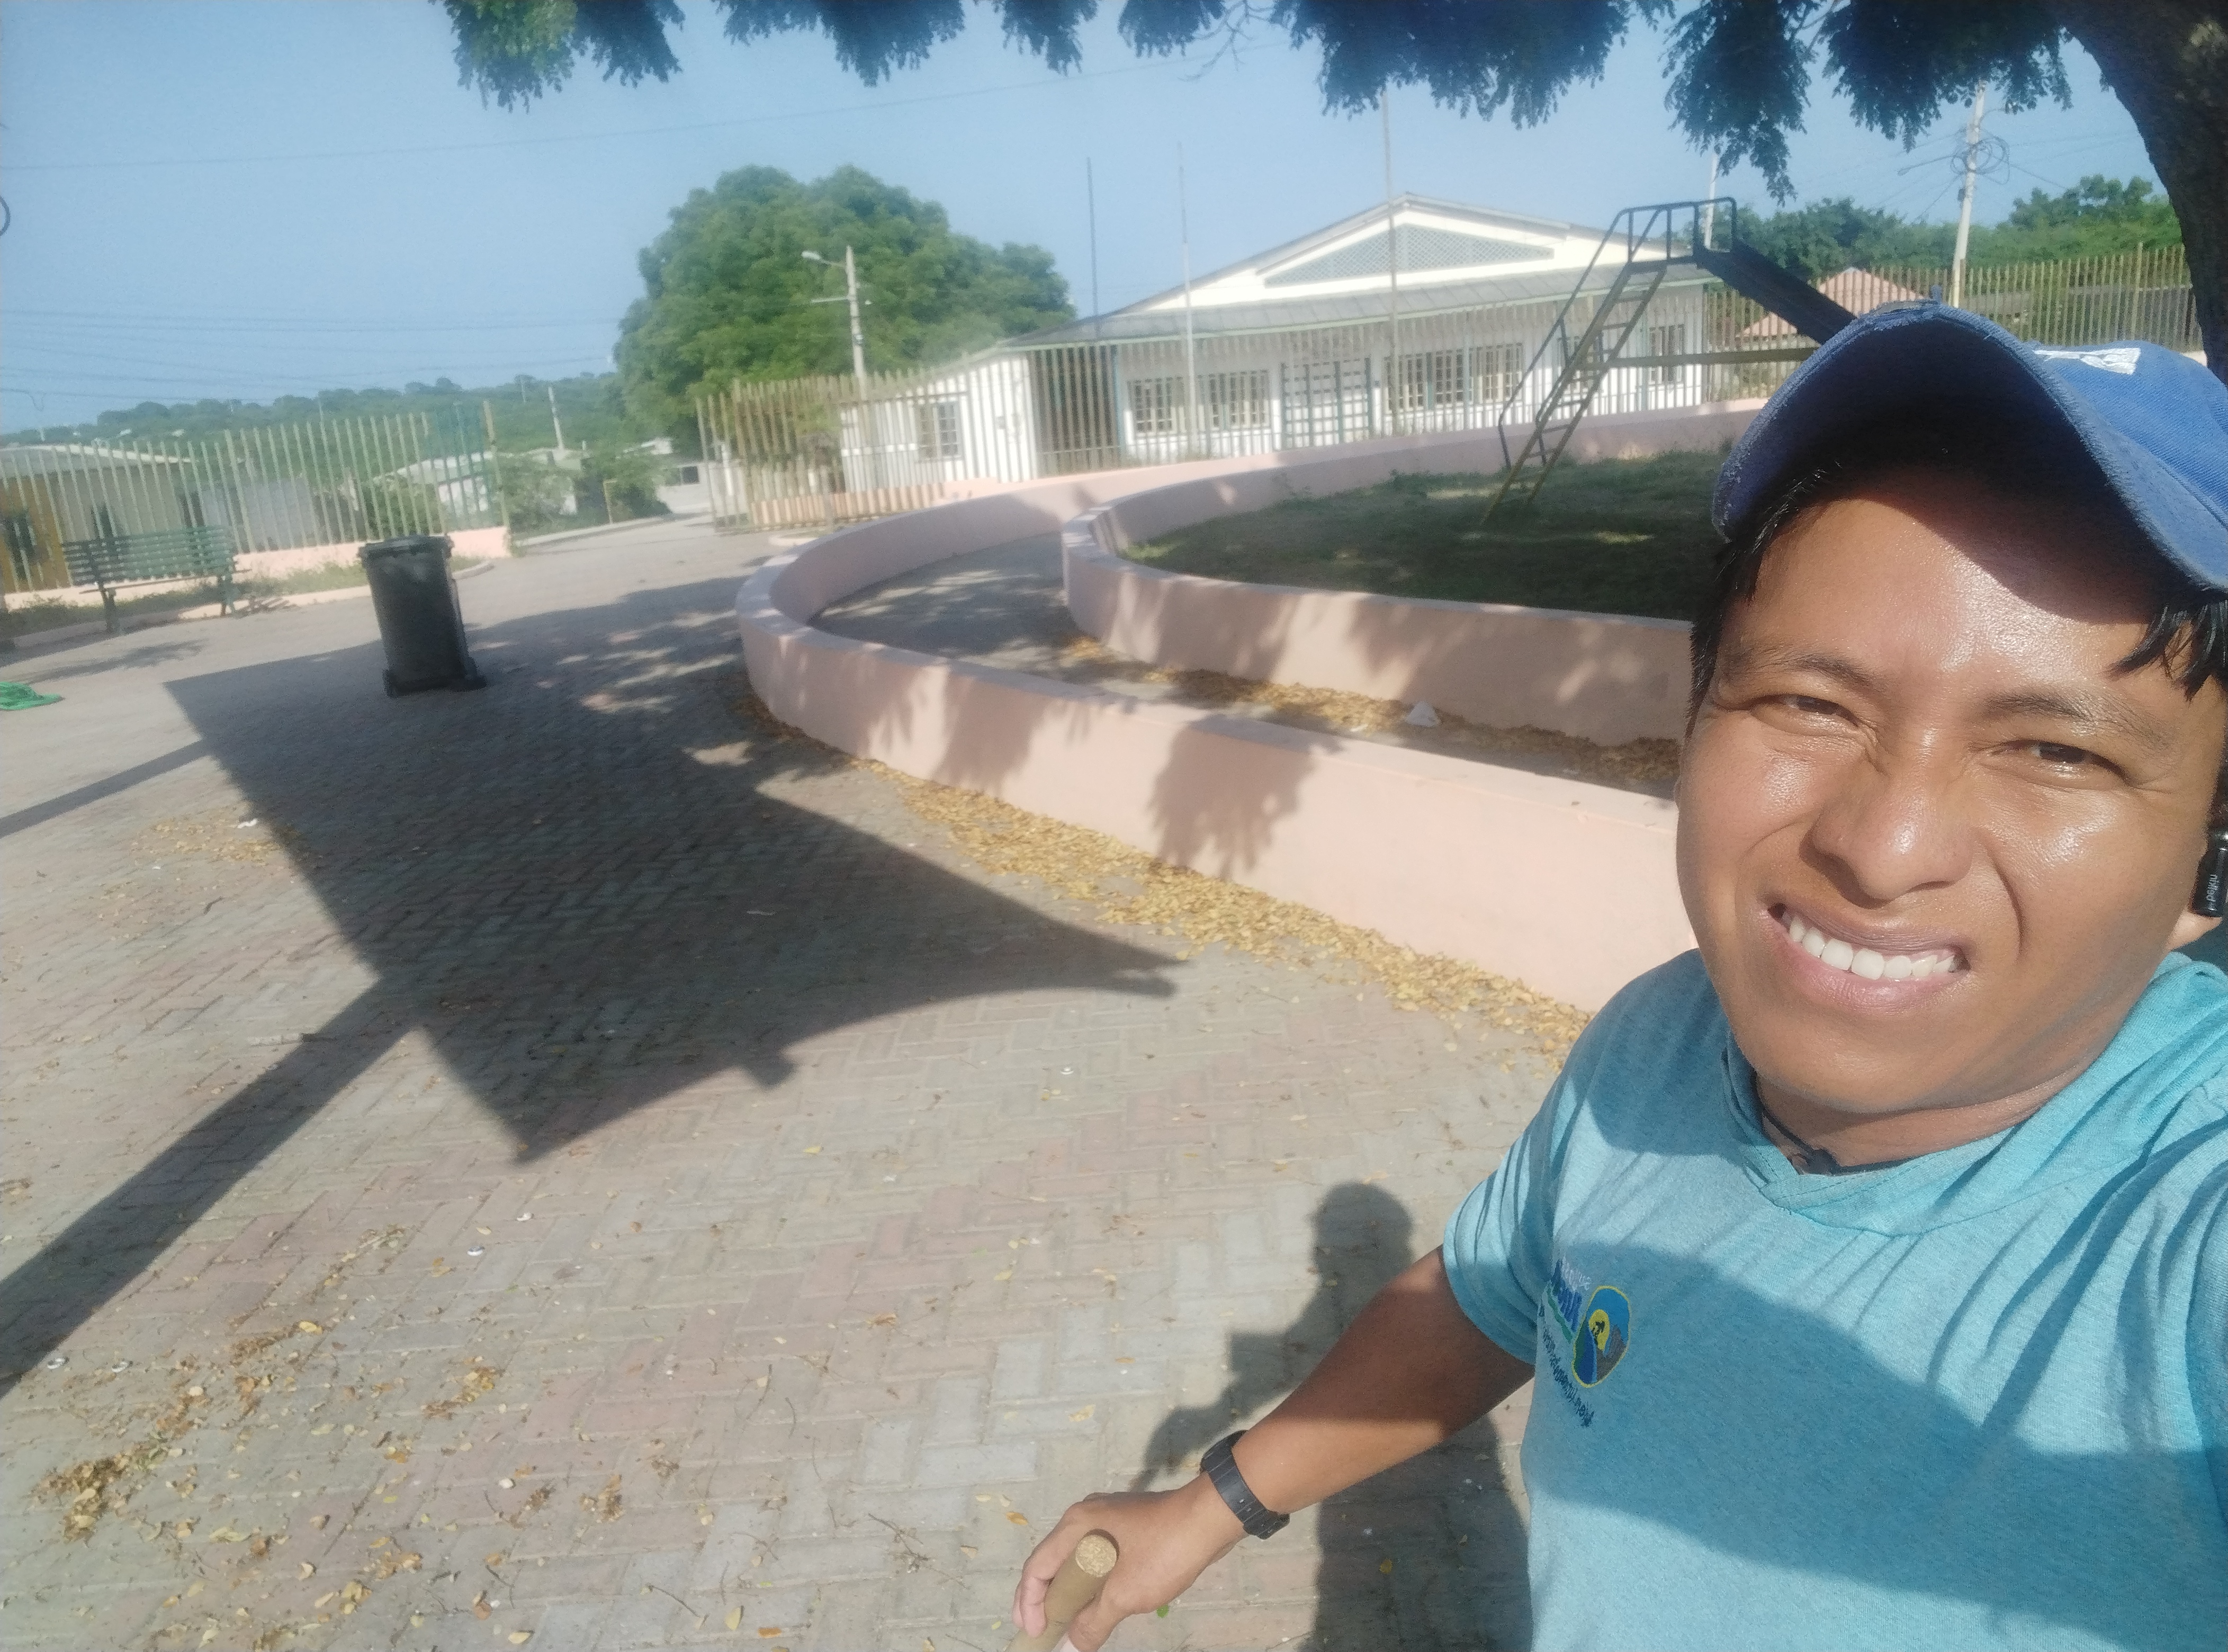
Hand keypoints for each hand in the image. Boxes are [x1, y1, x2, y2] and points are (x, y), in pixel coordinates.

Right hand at [1012, 1476, 1244, 1650]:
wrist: (1212, 1517)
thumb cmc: (1163, 1551)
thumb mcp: (1125, 1594)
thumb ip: (1093, 1623)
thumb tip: (1070, 1647)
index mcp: (1076, 1525)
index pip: (1037, 1567)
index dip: (1030, 1603)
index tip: (1036, 1634)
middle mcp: (1084, 1515)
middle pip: (1051, 1561)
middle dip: (1043, 1598)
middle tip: (1040, 1630)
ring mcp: (1106, 1517)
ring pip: (1075, 1559)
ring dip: (1067, 1591)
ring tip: (1063, 1621)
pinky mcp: (1126, 1526)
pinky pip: (1096, 1556)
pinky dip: (1089, 1581)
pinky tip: (1094, 1602)